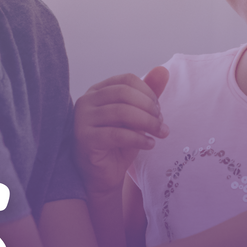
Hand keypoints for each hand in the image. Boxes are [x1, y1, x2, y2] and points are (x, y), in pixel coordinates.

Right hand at [74, 67, 168, 194]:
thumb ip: (147, 95)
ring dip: (147, 122)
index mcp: (98, 91)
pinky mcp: (84, 138)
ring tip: (159, 134)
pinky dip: (138, 139)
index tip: (159, 110)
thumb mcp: (136, 117)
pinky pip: (116, 134)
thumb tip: (163, 70)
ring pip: (121, 112)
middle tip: (161, 123)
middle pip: (124, 93)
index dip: (147, 92)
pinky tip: (149, 144)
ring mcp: (82, 119)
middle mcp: (86, 100)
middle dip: (149, 107)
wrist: (102, 176)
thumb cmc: (118, 144)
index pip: (126, 79)